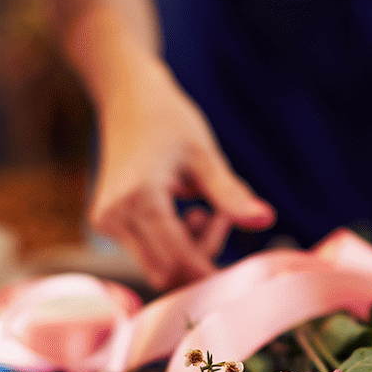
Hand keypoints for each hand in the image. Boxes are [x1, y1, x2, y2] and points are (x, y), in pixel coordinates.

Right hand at [89, 67, 274, 291]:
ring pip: (159, 267)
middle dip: (202, 256)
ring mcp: (106, 222)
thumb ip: (231, 194)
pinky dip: (174, 245)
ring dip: (190, 251)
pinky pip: (148, 255)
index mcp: (140, 197)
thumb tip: (266, 219)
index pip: (178, 258)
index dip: (210, 271)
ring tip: (204, 212)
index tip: (239, 272)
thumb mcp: (204, 154)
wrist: (126, 98)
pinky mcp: (106, 225)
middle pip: (168, 270)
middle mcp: (115, 215)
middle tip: (220, 218)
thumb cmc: (167, 120)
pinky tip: (185, 215)